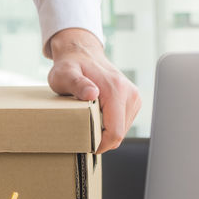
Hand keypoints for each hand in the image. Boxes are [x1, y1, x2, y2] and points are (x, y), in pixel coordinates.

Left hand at [47, 28, 140, 152]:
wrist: (81, 52)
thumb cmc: (70, 65)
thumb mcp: (65, 74)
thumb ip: (77, 84)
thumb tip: (92, 93)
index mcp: (116, 90)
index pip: (115, 132)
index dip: (101, 145)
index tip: (86, 146)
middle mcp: (129, 93)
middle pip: (120, 133)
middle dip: (102, 138)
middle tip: (82, 130)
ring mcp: (133, 96)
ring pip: (122, 129)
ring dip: (106, 131)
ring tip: (89, 118)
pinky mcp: (133, 99)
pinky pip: (123, 122)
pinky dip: (110, 124)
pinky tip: (97, 114)